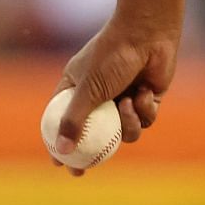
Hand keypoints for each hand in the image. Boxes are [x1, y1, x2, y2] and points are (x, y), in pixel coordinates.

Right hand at [48, 16, 179, 176]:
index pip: (61, 118)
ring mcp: (122, 98)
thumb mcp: (88, 90)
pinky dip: (144, 109)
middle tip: (85, 169)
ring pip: (123, 131)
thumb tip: (61, 149)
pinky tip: (144, 91)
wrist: (148, 35)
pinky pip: (144, 119)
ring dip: (128, 123)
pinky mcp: (145, 99)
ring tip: (128, 103)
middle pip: (93, 132)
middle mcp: (98, 95)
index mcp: (75, 87)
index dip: (58, 142)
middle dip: (92, 151)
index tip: (57, 162)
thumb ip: (74, 120)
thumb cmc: (111, 56)